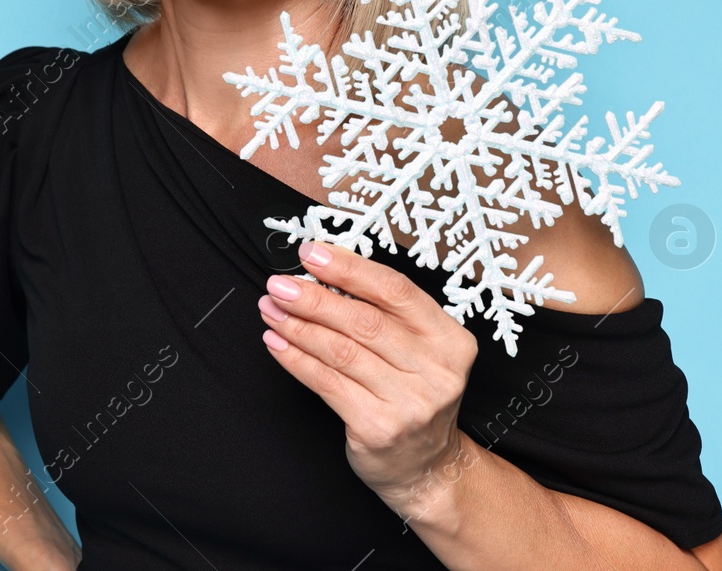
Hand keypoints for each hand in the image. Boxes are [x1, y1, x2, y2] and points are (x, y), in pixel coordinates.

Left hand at [256, 239, 478, 502]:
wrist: (426, 467)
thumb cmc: (412, 395)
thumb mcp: (417, 350)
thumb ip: (383, 313)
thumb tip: (324, 271)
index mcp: (450, 339)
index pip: (395, 290)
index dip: (349, 268)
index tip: (311, 254)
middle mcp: (436, 371)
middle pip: (364, 321)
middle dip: (313, 298)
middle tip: (279, 284)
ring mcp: (410, 403)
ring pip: (341, 351)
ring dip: (298, 326)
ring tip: (271, 309)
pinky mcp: (378, 427)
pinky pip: (326, 383)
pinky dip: (295, 359)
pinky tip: (277, 343)